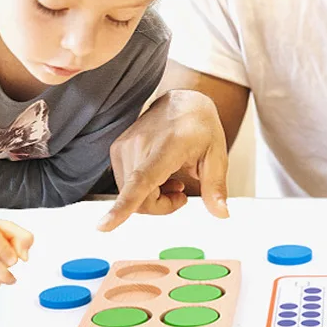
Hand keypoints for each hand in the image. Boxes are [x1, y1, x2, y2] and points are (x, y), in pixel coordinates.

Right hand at [99, 89, 228, 230]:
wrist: (184, 100)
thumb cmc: (201, 127)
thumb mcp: (217, 155)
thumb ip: (216, 187)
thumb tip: (222, 213)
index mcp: (167, 146)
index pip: (142, 180)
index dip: (123, 206)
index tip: (103, 226)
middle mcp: (140, 145)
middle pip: (140, 200)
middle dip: (161, 206)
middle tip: (181, 192)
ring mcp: (124, 146)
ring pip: (130, 196)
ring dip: (152, 197)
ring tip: (173, 179)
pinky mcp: (117, 149)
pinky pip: (125, 186)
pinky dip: (142, 189)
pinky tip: (159, 175)